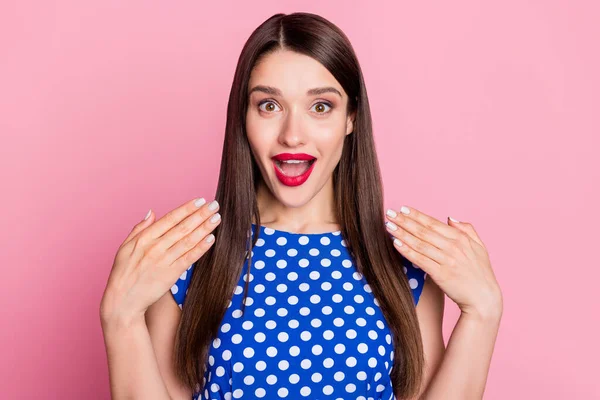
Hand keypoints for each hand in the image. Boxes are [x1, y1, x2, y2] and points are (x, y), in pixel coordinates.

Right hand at [99, 197, 220, 325]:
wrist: (122, 301)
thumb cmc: (123, 274)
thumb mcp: (125, 247)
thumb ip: (139, 228)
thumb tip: (152, 212)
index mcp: (144, 238)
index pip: (170, 219)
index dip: (187, 209)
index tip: (200, 201)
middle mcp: (155, 247)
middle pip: (182, 227)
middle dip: (201, 215)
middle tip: (215, 205)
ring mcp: (164, 261)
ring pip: (188, 240)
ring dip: (204, 228)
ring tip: (217, 218)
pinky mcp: (171, 274)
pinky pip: (189, 258)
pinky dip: (201, 248)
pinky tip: (211, 239)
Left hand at [385, 205, 501, 319]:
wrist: (484, 299)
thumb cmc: (480, 273)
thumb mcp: (479, 247)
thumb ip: (467, 229)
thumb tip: (450, 218)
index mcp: (461, 238)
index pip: (433, 223)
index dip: (416, 215)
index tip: (403, 209)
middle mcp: (453, 247)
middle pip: (423, 231)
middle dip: (404, 221)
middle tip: (389, 213)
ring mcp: (447, 260)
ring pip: (419, 243)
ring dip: (402, 233)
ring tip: (388, 226)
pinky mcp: (441, 274)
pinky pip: (420, 260)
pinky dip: (407, 251)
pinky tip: (396, 244)